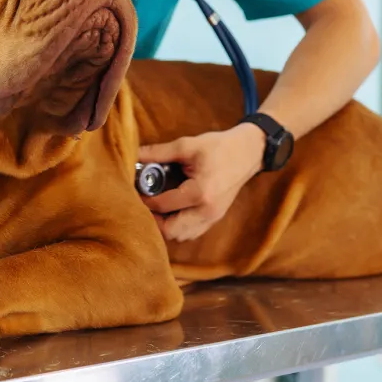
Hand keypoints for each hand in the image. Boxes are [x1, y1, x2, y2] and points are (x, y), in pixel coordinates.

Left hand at [138, 124, 264, 241]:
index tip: (132, 191)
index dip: (143, 200)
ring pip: (181, 236)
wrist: (249, 152)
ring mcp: (213, 218)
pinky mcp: (215, 218)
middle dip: (153, 220)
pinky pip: (191, 233)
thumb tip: (133, 155)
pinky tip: (170, 211)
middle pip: (170, 231)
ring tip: (155, 208)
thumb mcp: (187, 145)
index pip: (162, 206)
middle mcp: (207, 211)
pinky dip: (177, 227)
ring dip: (165, 226)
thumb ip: (158, 152)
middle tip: (142, 204)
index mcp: (200, 193)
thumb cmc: (219, 147)